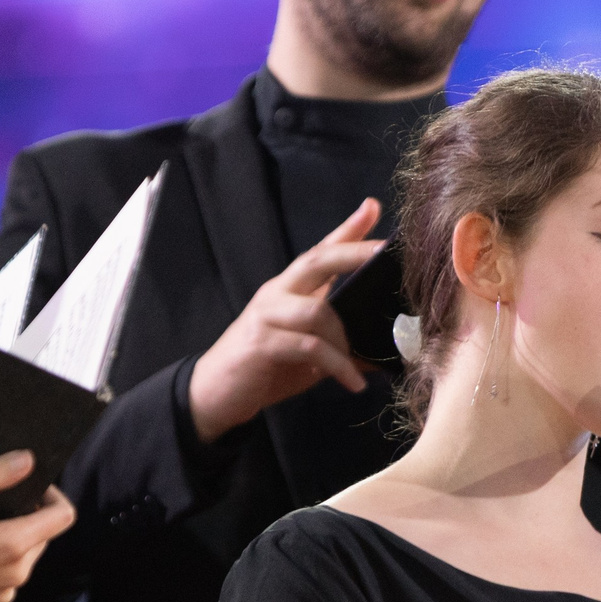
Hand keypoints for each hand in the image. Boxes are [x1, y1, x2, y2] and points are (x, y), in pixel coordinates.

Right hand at [0, 451, 76, 601]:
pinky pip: (3, 583)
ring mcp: (1, 597)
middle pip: (42, 538)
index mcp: (12, 547)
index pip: (63, 517)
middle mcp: (15, 577)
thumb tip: (29, 460)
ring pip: (23, 560)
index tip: (30, 488)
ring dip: (9, 545)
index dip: (52, 497)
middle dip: (26, 520)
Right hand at [187, 198, 383, 441]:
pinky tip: (353, 382)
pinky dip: (336, 365)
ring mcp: (266, 316)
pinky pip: (309, 346)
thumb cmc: (266, 368)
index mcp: (289, 289)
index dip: (347, 229)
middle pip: (316, 260)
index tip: (373, 207)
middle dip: (353, 252)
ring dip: (345, 338)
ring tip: (358, 365)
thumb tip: (384, 349)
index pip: (320, 251)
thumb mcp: (309, 353)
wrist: (215, 394)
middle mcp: (276, 293)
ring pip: (317, 310)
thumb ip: (340, 343)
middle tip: (385, 250)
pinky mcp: (260, 344)